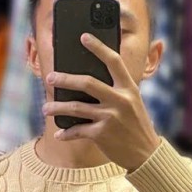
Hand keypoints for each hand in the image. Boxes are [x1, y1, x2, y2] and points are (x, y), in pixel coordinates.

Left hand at [42, 32, 160, 170]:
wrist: (146, 155)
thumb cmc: (137, 127)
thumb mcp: (133, 104)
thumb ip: (117, 92)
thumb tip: (87, 84)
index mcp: (129, 89)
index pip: (113, 61)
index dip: (98, 47)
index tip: (84, 37)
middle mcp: (120, 100)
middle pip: (87, 83)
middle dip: (65, 79)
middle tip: (50, 77)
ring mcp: (110, 117)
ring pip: (75, 107)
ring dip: (57, 107)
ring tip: (46, 108)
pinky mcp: (101, 134)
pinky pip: (77, 130)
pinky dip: (66, 133)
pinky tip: (59, 134)